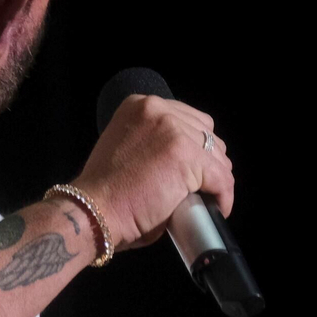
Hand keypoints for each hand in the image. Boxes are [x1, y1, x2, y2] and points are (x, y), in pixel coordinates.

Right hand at [71, 94, 233, 251]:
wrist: (93, 211)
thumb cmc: (106, 192)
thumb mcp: (127, 148)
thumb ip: (154, 143)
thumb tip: (187, 161)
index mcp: (140, 105)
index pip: (188, 118)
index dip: (195, 146)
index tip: (194, 168)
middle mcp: (157, 110)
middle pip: (206, 133)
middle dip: (208, 161)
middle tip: (202, 187)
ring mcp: (173, 131)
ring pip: (217, 156)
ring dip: (216, 179)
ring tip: (207, 198)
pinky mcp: (186, 156)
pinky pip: (221, 178)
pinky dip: (223, 196)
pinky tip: (217, 208)